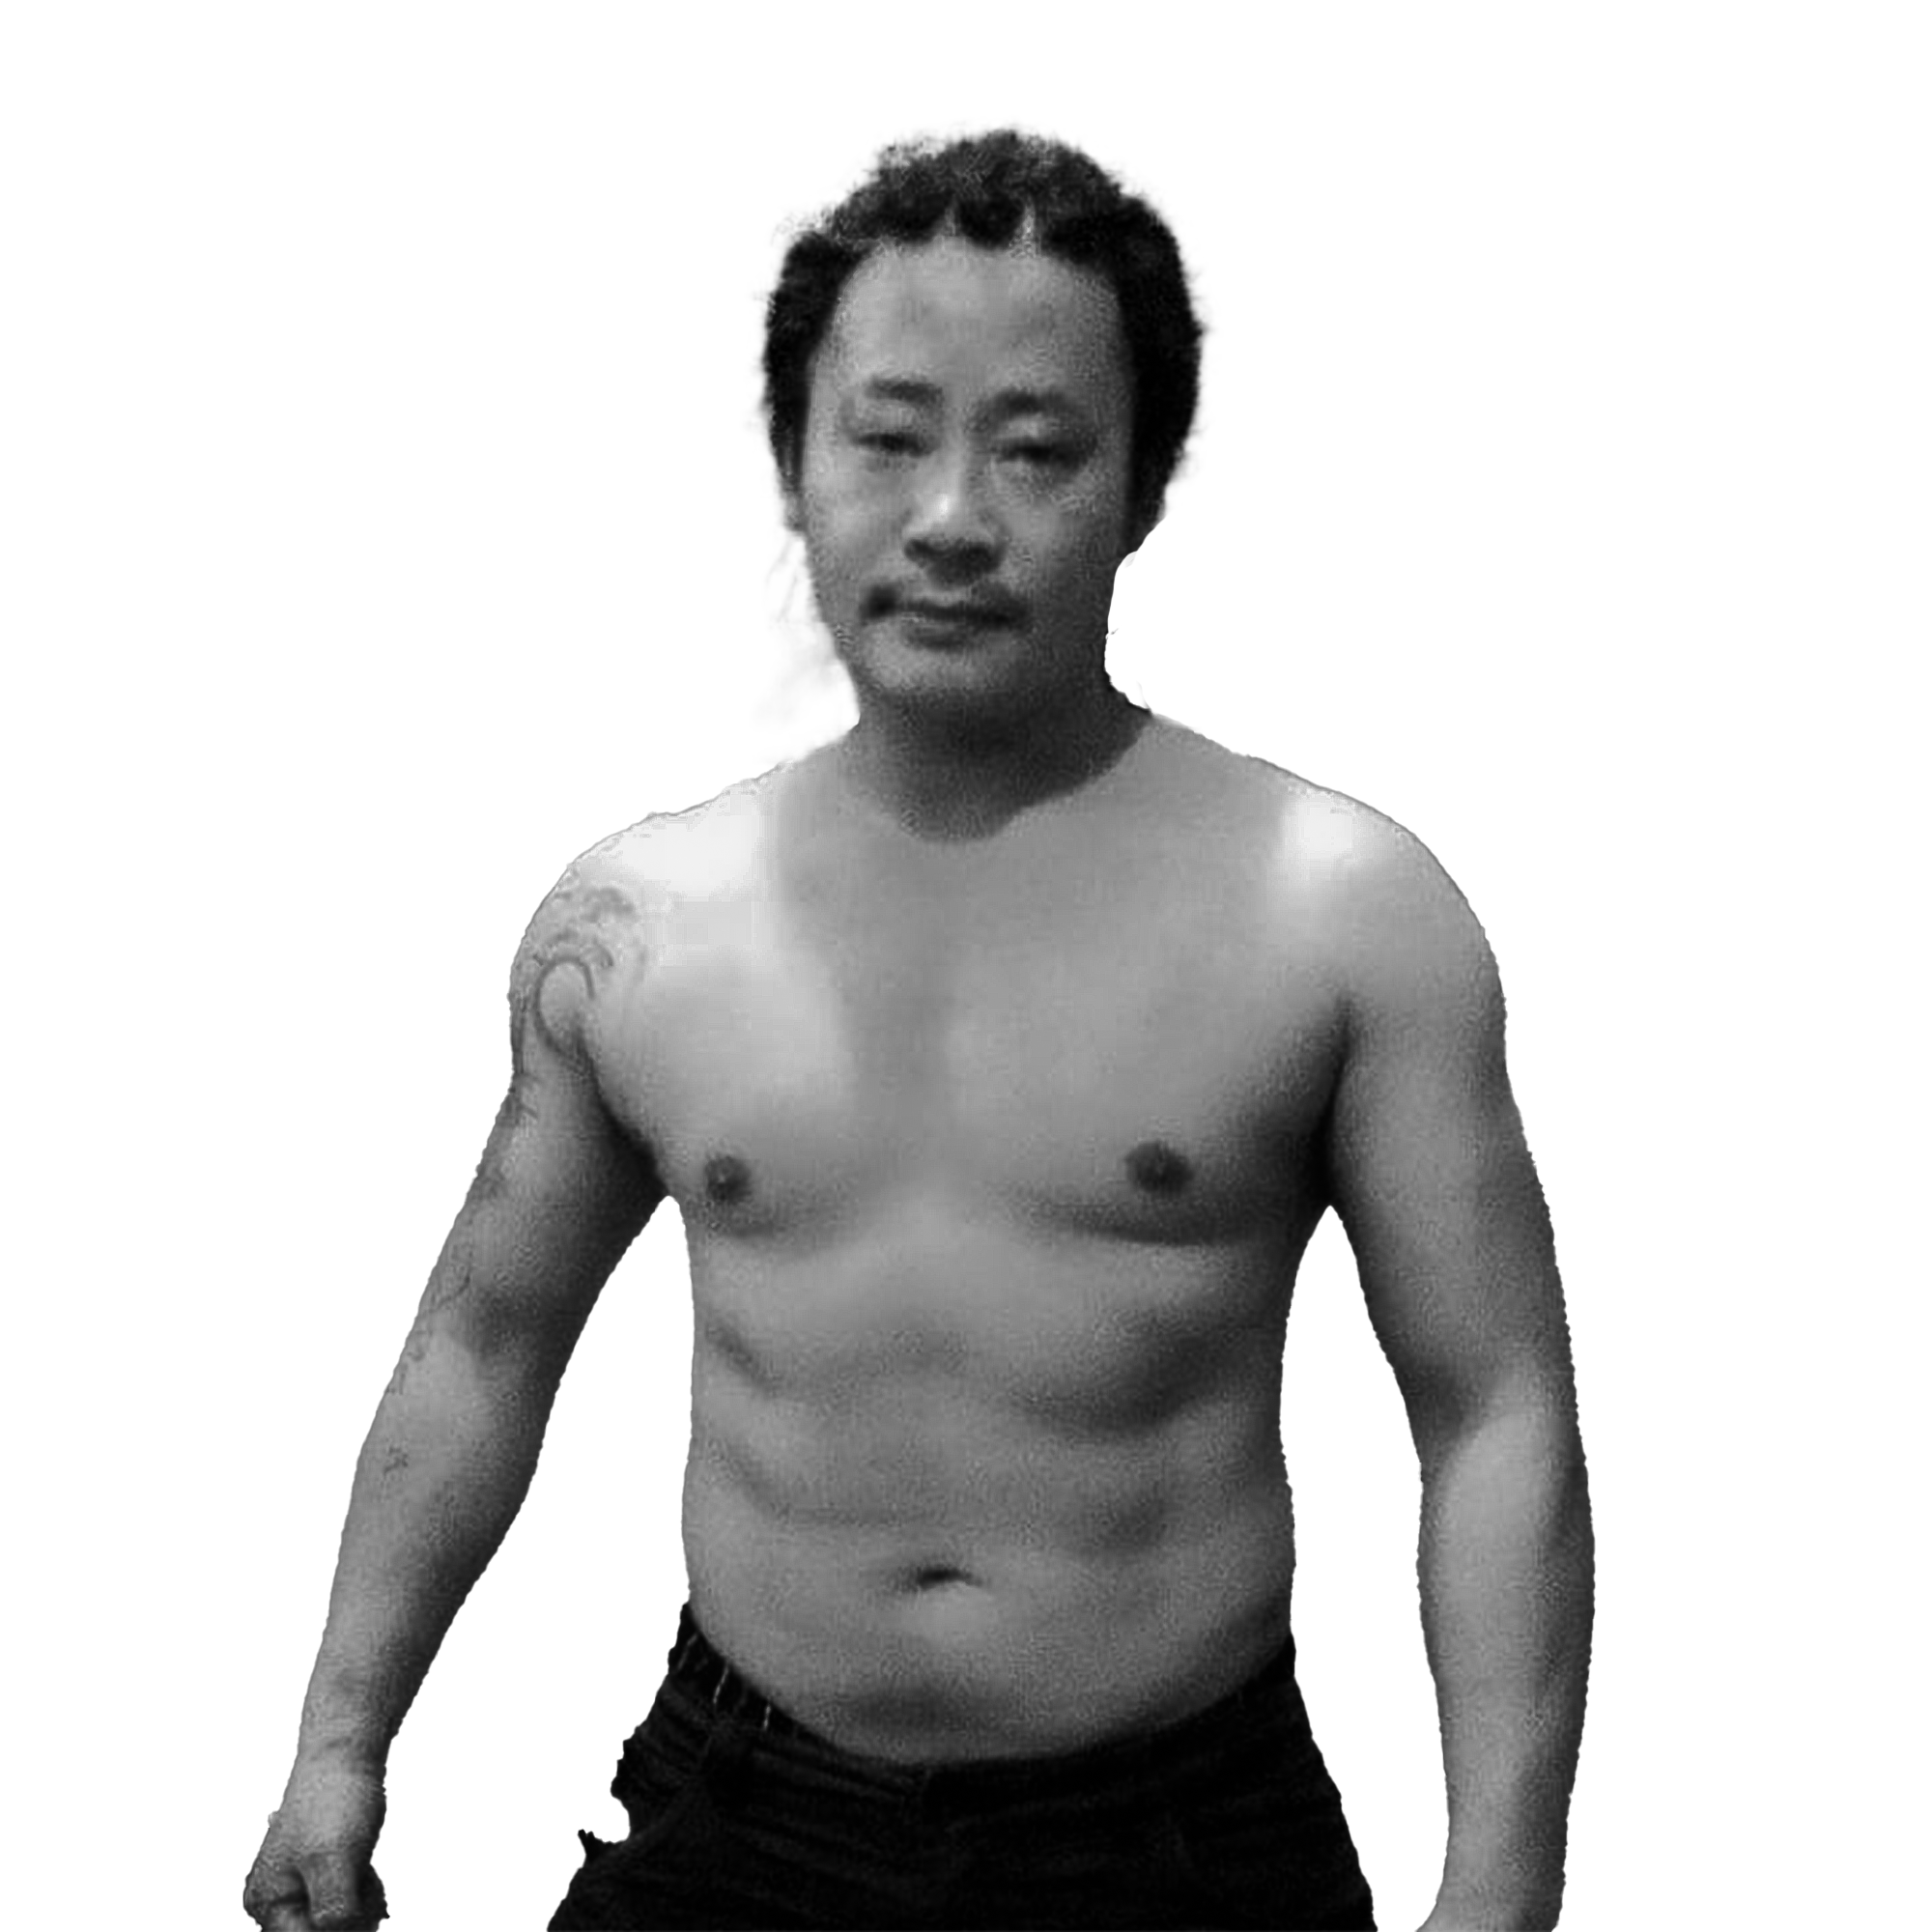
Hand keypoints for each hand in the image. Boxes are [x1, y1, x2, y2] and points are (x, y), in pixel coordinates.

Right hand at [243, 1753, 388, 1931]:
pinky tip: (367, 1872)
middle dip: (353, 1918)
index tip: (363, 1912)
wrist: (345, 1755)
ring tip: (364, 1869)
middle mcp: (279, 1900)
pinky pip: (348, 1904)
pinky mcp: (322, 1876)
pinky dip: (363, 1895)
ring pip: (341, 1922)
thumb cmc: (334, 1801)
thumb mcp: (334, 1859)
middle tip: (363, 1881)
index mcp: (270, 1903)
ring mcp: (301, 1888)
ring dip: (362, 1907)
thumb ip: (333, 1907)